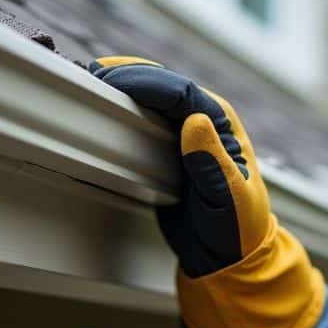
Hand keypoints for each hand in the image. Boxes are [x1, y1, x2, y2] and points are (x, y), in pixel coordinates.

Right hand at [89, 57, 268, 276]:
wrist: (230, 251)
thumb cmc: (237, 227)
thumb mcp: (228, 199)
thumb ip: (211, 162)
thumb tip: (194, 121)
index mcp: (223, 124)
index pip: (180, 91)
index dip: (143, 82)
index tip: (110, 80)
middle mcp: (206, 119)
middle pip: (162, 84)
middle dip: (127, 76)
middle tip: (91, 77)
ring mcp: (187, 130)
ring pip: (152, 95)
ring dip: (123, 86)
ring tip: (90, 84)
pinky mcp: (170, 144)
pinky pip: (145, 116)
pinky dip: (124, 107)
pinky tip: (104, 106)